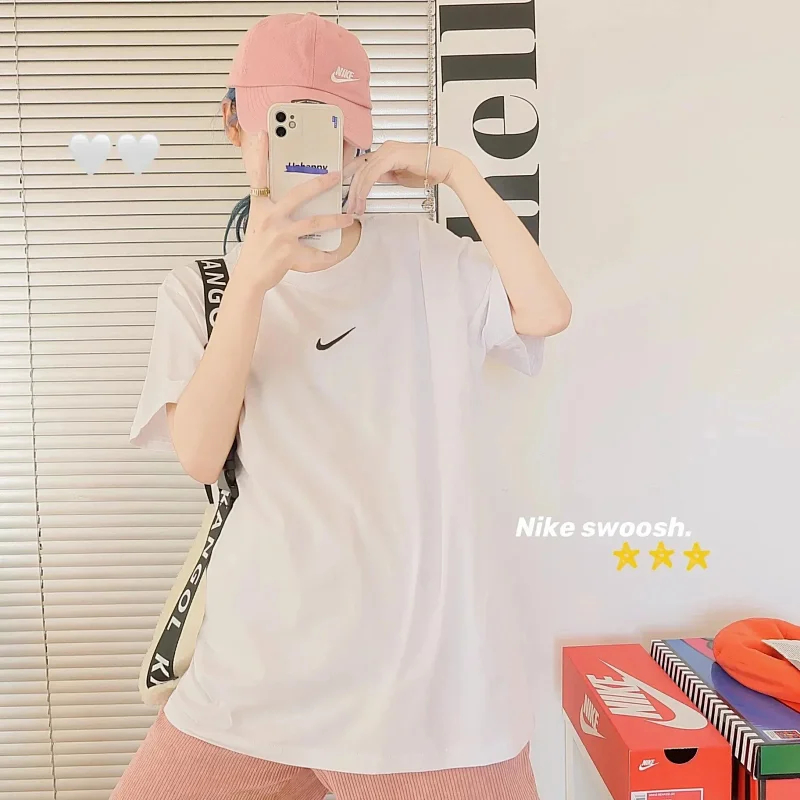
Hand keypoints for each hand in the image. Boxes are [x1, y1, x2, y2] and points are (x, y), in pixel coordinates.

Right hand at [236, 133, 354, 293]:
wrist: (250, 275)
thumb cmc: (257, 249)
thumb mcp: (259, 222)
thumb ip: (272, 208)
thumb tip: (291, 200)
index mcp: (261, 207)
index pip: (259, 176)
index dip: (261, 155)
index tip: (265, 135)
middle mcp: (270, 217)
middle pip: (298, 194)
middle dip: (320, 184)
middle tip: (336, 176)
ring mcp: (280, 235)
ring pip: (313, 222)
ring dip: (334, 219)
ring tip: (348, 218)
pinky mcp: (289, 253)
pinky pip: (315, 253)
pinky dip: (328, 255)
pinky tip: (337, 253)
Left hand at [343, 141, 467, 214]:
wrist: (445, 166)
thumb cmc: (429, 170)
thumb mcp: (400, 175)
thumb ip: (385, 176)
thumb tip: (372, 181)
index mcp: (385, 152)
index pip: (361, 165)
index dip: (351, 181)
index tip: (347, 197)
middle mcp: (385, 148)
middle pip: (359, 169)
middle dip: (351, 190)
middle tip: (349, 207)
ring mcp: (388, 150)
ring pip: (363, 171)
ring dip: (357, 192)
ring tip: (356, 207)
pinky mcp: (393, 156)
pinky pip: (372, 172)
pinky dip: (365, 187)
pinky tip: (363, 198)